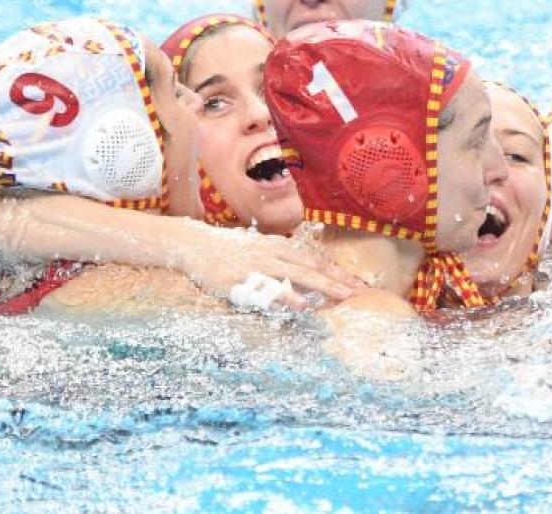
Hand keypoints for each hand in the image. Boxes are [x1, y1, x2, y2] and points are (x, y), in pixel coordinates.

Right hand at [179, 235, 366, 309]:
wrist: (193, 244)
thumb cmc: (228, 249)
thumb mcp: (258, 247)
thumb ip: (280, 258)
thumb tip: (305, 270)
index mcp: (277, 246)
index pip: (313, 259)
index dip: (336, 272)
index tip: (356, 283)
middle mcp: (270, 253)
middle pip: (310, 267)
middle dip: (336, 280)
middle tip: (358, 292)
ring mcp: (256, 266)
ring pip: (294, 276)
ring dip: (319, 287)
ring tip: (339, 298)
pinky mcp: (240, 281)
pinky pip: (266, 291)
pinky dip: (285, 298)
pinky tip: (300, 306)